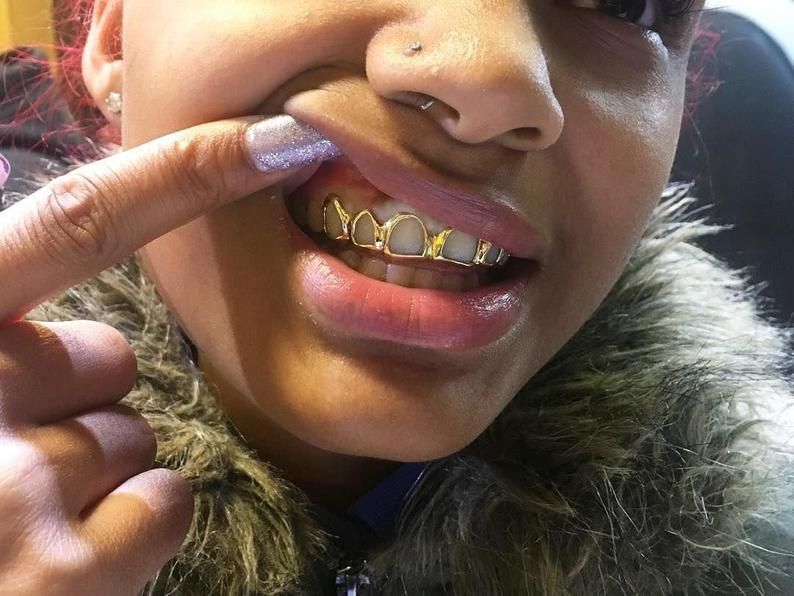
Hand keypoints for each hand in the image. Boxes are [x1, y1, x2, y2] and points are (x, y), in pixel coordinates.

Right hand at [0, 117, 302, 594]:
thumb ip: (6, 339)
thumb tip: (95, 339)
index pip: (75, 222)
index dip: (182, 172)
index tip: (279, 138)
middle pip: (107, 358)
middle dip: (81, 398)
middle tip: (7, 452)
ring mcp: (11, 486)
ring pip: (134, 438)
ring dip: (94, 471)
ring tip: (17, 515)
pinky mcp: (57, 573)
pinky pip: (160, 506)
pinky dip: (128, 530)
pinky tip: (59, 562)